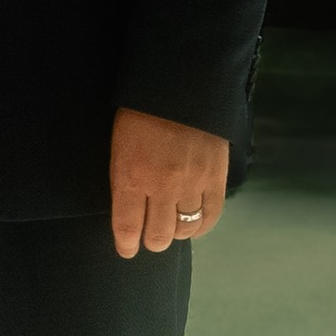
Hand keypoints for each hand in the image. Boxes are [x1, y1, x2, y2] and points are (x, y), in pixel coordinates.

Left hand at [110, 108, 227, 258]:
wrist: (180, 85)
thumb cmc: (140, 114)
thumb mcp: (119, 147)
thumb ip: (124, 182)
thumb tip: (130, 214)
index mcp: (131, 176)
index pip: (127, 226)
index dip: (126, 245)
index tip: (127, 250)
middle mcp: (161, 186)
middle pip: (157, 236)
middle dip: (151, 241)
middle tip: (149, 237)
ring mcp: (192, 183)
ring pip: (184, 229)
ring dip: (175, 232)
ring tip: (171, 226)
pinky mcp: (216, 178)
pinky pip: (211, 216)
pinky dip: (201, 226)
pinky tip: (194, 224)